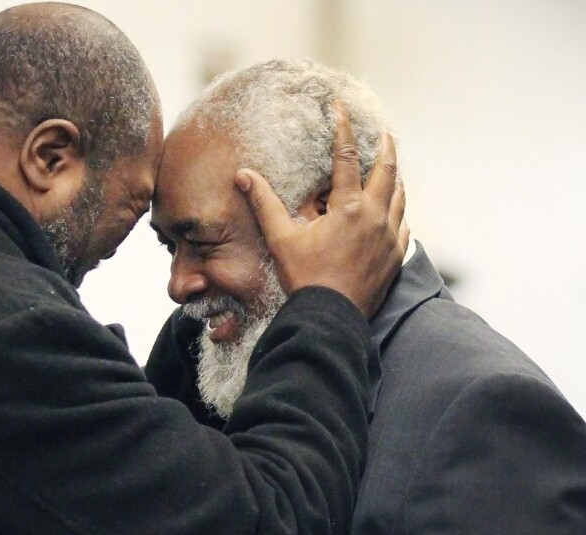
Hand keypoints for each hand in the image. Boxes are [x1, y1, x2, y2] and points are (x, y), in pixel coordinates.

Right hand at [234, 102, 407, 317]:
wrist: (331, 317)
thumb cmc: (305, 278)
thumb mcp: (281, 238)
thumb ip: (264, 203)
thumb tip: (244, 175)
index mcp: (349, 207)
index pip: (346, 156)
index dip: (342, 128)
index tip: (340, 106)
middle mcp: (375, 217)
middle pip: (387, 169)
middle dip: (385, 145)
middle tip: (383, 130)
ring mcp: (390, 237)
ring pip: (399, 196)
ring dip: (394, 177)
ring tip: (389, 167)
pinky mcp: (395, 256)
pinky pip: (402, 225)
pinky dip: (397, 210)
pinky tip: (391, 210)